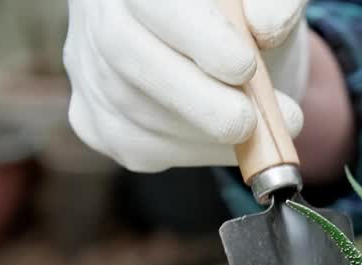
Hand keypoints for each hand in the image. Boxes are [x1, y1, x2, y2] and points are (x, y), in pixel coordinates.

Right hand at [64, 0, 308, 171]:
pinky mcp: (91, 116)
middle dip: (198, 100)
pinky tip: (222, 141)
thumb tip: (266, 25)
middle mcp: (97, 13)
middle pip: (127, 55)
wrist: (223, 48)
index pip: (152, 2)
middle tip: (250, 123)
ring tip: (256, 132)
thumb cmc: (244, 17)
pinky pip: (134, 145)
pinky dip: (190, 152)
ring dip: (202, 134)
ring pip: (132, 110)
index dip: (197, 36)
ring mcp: (87, 66)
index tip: (244, 67)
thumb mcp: (266, 1)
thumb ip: (274, 4)